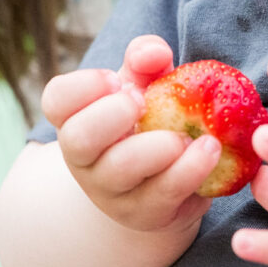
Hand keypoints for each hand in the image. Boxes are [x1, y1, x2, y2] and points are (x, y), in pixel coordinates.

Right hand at [41, 35, 224, 232]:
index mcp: (76, 120)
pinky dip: (191, 169)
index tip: (116, 79)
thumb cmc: (149, 121)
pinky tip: (210, 150)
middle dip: (113, 115)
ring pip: (121, 170)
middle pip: (78, 139)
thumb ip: (146, 59)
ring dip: (158, 147)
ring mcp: (112, 192)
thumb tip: (155, 52)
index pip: (57, 100)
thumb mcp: (145, 85)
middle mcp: (85, 160)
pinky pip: (163, 193)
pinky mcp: (146, 214)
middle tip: (143, 102)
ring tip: (189, 135)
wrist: (164, 182)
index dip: (84, 86)